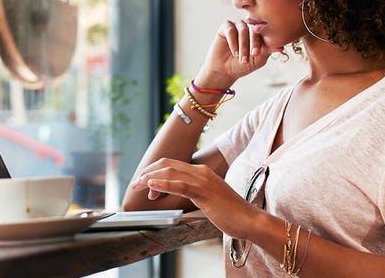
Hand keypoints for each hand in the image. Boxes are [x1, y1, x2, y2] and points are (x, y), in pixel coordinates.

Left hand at [130, 158, 261, 239]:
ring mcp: (202, 180)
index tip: (144, 183)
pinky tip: (151, 186)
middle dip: (147, 172)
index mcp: (201, 172)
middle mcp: (200, 172)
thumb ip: (191, 192)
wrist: (250, 220)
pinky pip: (180, 185)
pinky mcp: (204, 192)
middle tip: (135, 184)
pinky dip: (163, 184)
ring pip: (169, 172)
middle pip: (166, 165)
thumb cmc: (229, 213)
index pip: (171, 165)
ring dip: (150, 178)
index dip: (154, 171)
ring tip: (137, 185)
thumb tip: (174, 193)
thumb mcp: (207, 198)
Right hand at [195, 20, 283, 88]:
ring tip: (241, 58)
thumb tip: (281, 47)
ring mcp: (237, 25)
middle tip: (252, 54)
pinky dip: (232, 41)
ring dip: (242, 45)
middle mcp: (249, 26)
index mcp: (259, 33)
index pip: (264, 32)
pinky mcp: (225, 26)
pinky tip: (234, 52)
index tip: (257, 54)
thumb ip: (268, 51)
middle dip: (253, 43)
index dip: (262, 42)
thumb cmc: (243, 64)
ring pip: (242, 29)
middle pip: (254, 29)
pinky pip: (230, 29)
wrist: (225, 70)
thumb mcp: (258, 59)